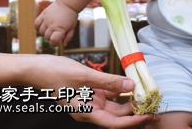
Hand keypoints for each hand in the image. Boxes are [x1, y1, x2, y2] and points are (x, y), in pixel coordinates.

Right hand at [30, 55, 159, 127]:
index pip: (115, 123)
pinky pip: (109, 96)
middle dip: (136, 113)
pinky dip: (120, 92)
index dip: (134, 121)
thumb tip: (130, 84)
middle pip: (118, 117)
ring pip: (115, 107)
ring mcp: (89, 102)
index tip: (149, 116)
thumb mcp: (85, 76)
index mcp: (86, 113)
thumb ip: (109, 82)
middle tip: (155, 108)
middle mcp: (89, 111)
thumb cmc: (55, 74)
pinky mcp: (89, 93)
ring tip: (147, 98)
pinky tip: (132, 87)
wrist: (35, 68)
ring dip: (130, 104)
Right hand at [34, 2, 77, 46]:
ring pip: (41, 32)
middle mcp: (52, 25)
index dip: (54, 43)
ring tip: (51, 29)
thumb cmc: (71, 16)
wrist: (67, 3)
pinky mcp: (43, 14)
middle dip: (51, 37)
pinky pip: (36, 24)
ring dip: (45, 33)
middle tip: (56, 33)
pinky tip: (43, 26)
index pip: (53, 41)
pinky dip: (38, 27)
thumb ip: (68, 37)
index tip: (57, 41)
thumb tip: (63, 45)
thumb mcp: (72, 27)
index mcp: (60, 29)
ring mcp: (46, 19)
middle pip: (47, 37)